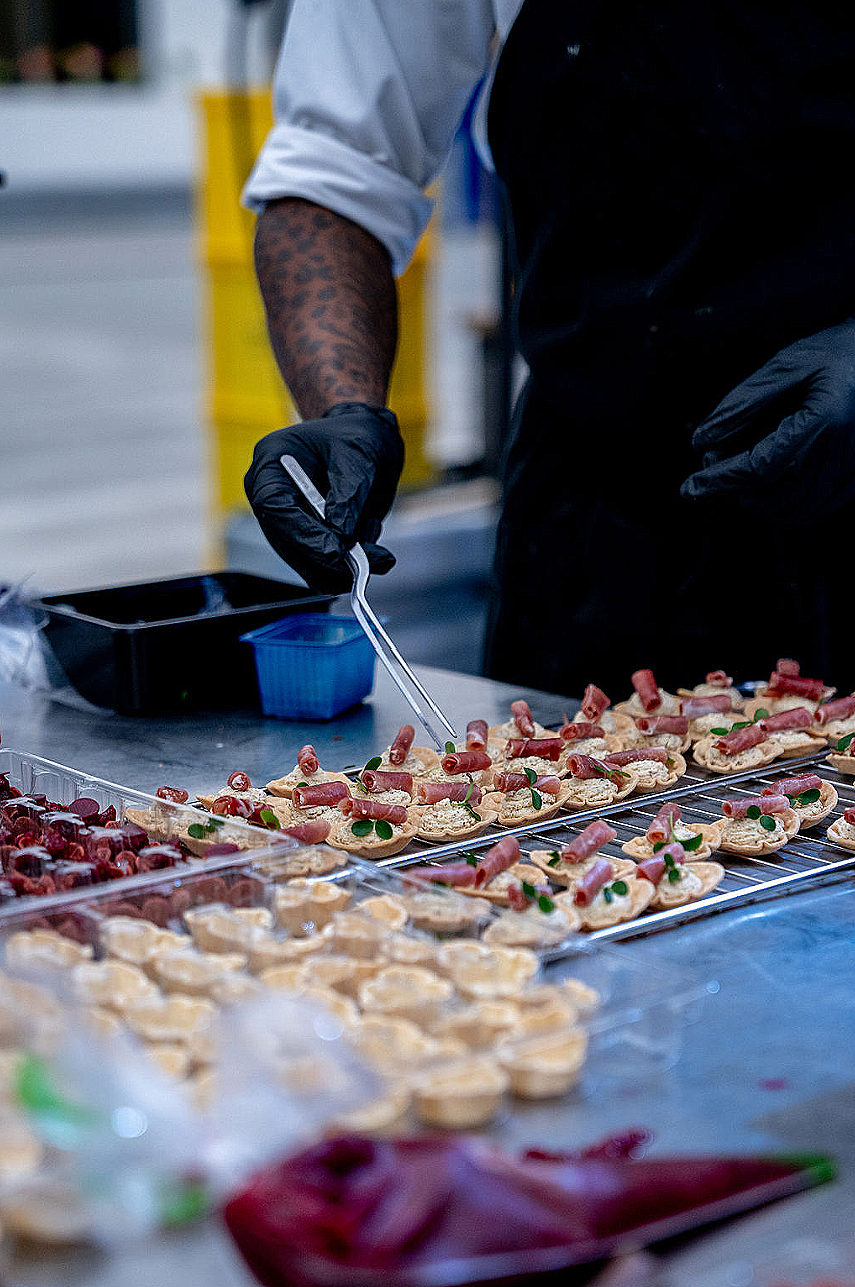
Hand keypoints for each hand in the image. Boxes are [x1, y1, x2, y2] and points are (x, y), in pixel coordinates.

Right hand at [244, 403, 404, 593]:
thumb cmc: (356, 436)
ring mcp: (288, 522)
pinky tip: (373, 552)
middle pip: (287, 542)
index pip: (273, 507)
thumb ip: (349, 495)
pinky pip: (322, 567)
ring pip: (306, 563)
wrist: (366, 440)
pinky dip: (349, 568)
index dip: (303, 534)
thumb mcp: (359, 455)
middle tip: (369, 562)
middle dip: (328, 559)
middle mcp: (272, 498)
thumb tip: (342, 535)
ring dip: (343, 568)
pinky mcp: (308, 540)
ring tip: (380, 556)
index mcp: (270, 465)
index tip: (336, 551)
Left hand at [680, 320, 854, 520]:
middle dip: (734, 490)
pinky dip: (785, 509)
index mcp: (824, 422)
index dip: (719, 481)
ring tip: (738, 478)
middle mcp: (842, 452)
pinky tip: (767, 489)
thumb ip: (743, 402)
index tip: (689, 487)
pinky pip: (816, 510)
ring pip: (794, 511)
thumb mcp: (788, 364)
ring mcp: (853, 469)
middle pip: (773, 495)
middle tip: (714, 465)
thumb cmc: (839, 350)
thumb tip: (701, 439)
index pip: (759, 468)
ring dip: (758, 503)